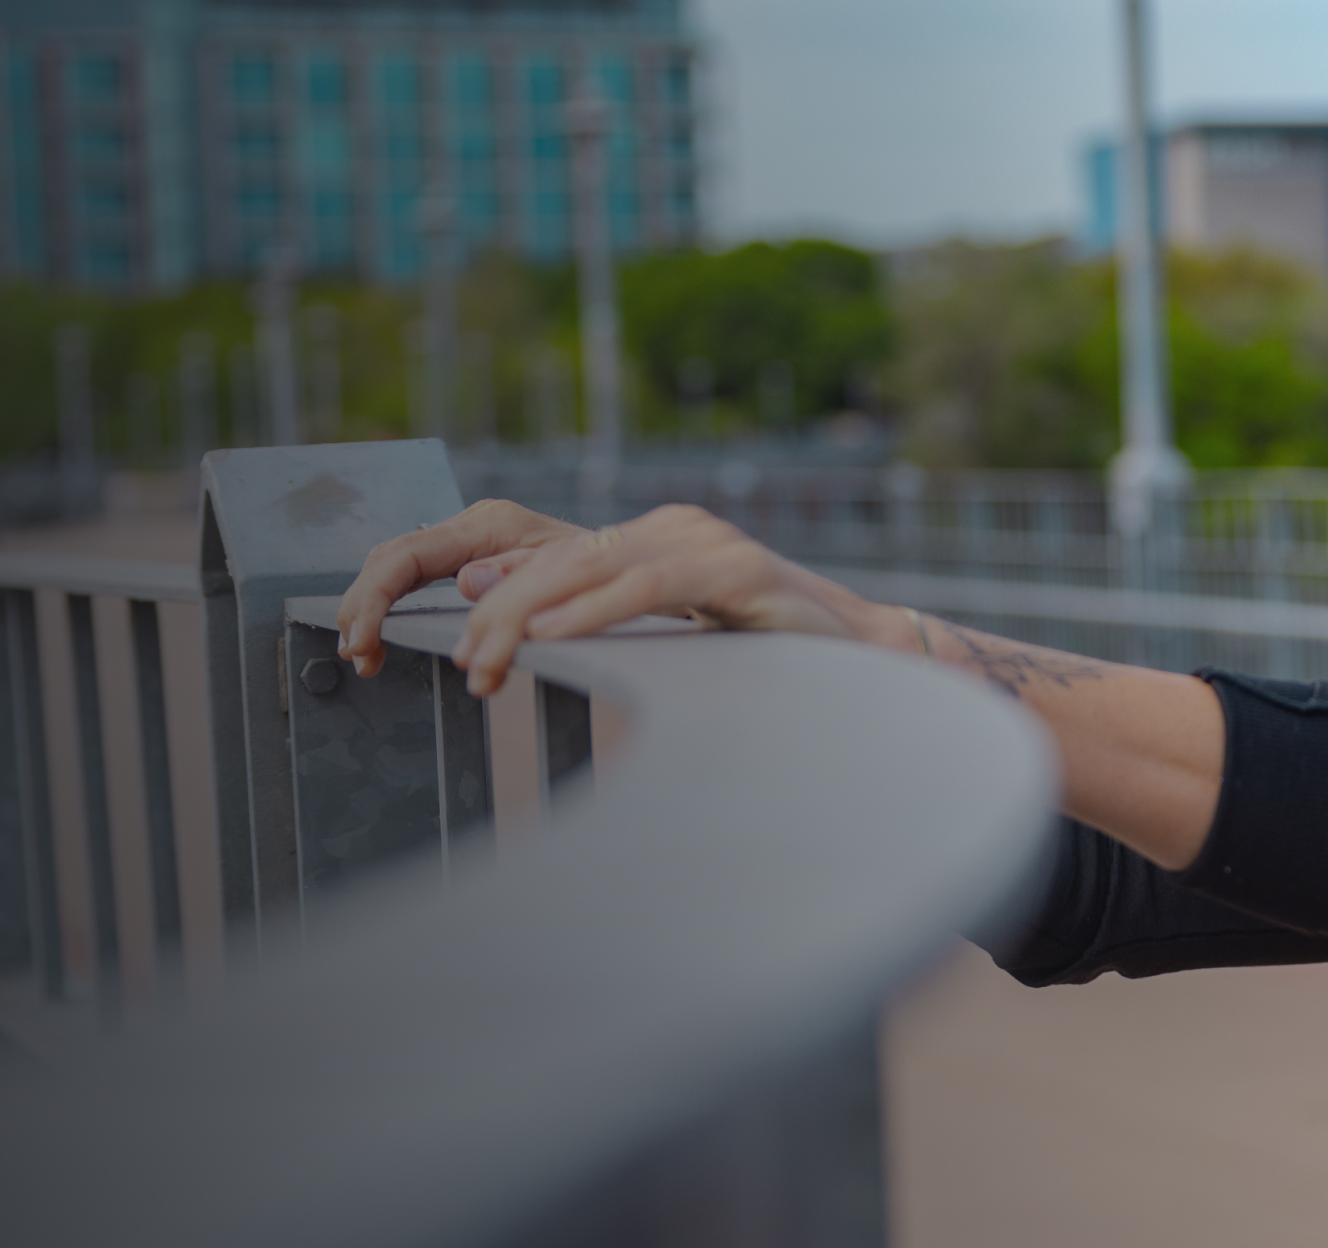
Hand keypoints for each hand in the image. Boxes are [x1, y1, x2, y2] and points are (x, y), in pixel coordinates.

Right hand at [336, 499, 587, 678]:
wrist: (628, 566)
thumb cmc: (603, 573)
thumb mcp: (568, 578)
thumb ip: (518, 577)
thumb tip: (467, 583)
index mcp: (488, 524)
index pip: (408, 555)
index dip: (375, 597)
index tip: (365, 639)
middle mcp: (472, 525)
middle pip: (392, 557)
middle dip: (364, 605)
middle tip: (358, 654)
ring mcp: (468, 539)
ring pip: (396, 565)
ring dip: (371, 607)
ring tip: (364, 653)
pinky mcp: (469, 556)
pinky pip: (414, 574)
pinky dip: (391, 604)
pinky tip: (382, 633)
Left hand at [443, 503, 914, 697]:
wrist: (868, 658)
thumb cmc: (773, 658)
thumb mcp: (679, 635)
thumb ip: (610, 615)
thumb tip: (514, 612)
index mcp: (663, 537)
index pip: (561, 559)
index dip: (502, 596)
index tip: (459, 643)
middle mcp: (682, 527)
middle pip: (567, 560)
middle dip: (502, 609)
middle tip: (463, 660)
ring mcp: (712, 543)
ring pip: (596, 569)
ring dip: (530, 614)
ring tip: (487, 655)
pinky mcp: (740, 572)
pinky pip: (649, 586)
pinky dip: (592, 610)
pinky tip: (549, 635)